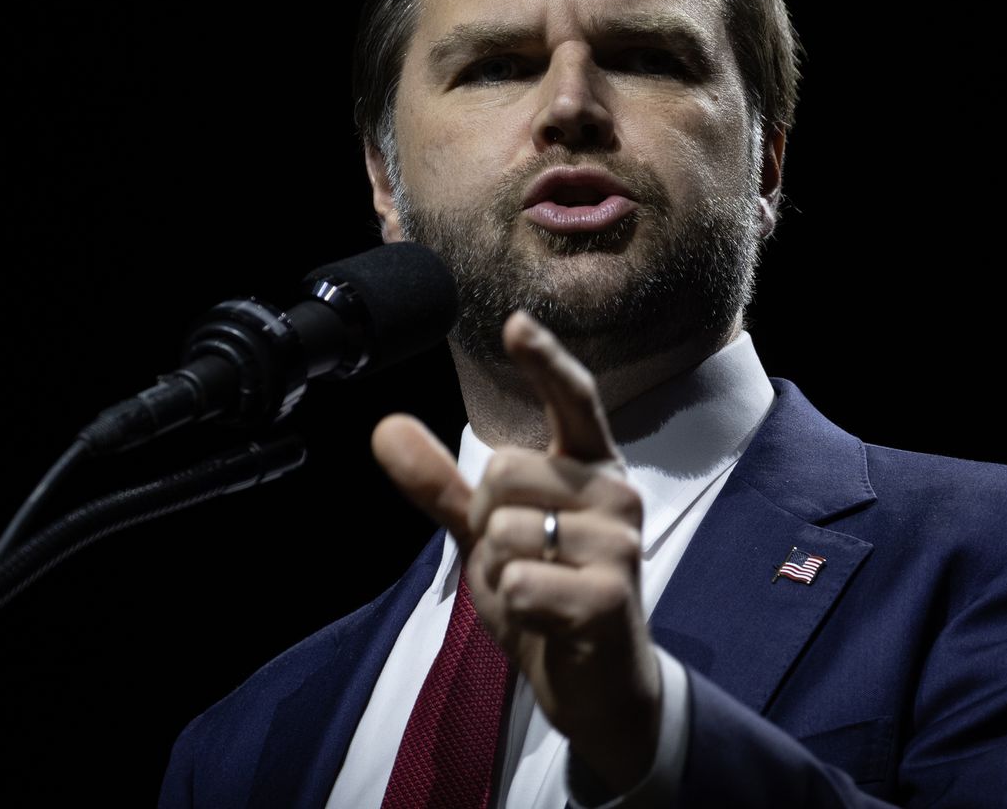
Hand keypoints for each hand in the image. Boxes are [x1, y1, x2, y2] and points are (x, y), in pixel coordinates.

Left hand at [373, 310, 661, 791]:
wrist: (597, 684)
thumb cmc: (548, 594)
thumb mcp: (485, 534)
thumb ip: (440, 482)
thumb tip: (385, 426)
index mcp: (590, 466)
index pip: (573, 398)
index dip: (544, 360)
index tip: (516, 323)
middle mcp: (615, 492)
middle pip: (503, 469)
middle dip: (485, 523)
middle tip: (517, 561)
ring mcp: (621, 543)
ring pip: (505, 528)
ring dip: (497, 572)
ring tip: (534, 593)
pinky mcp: (612, 594)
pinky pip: (519, 581)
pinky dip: (512, 607)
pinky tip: (544, 619)